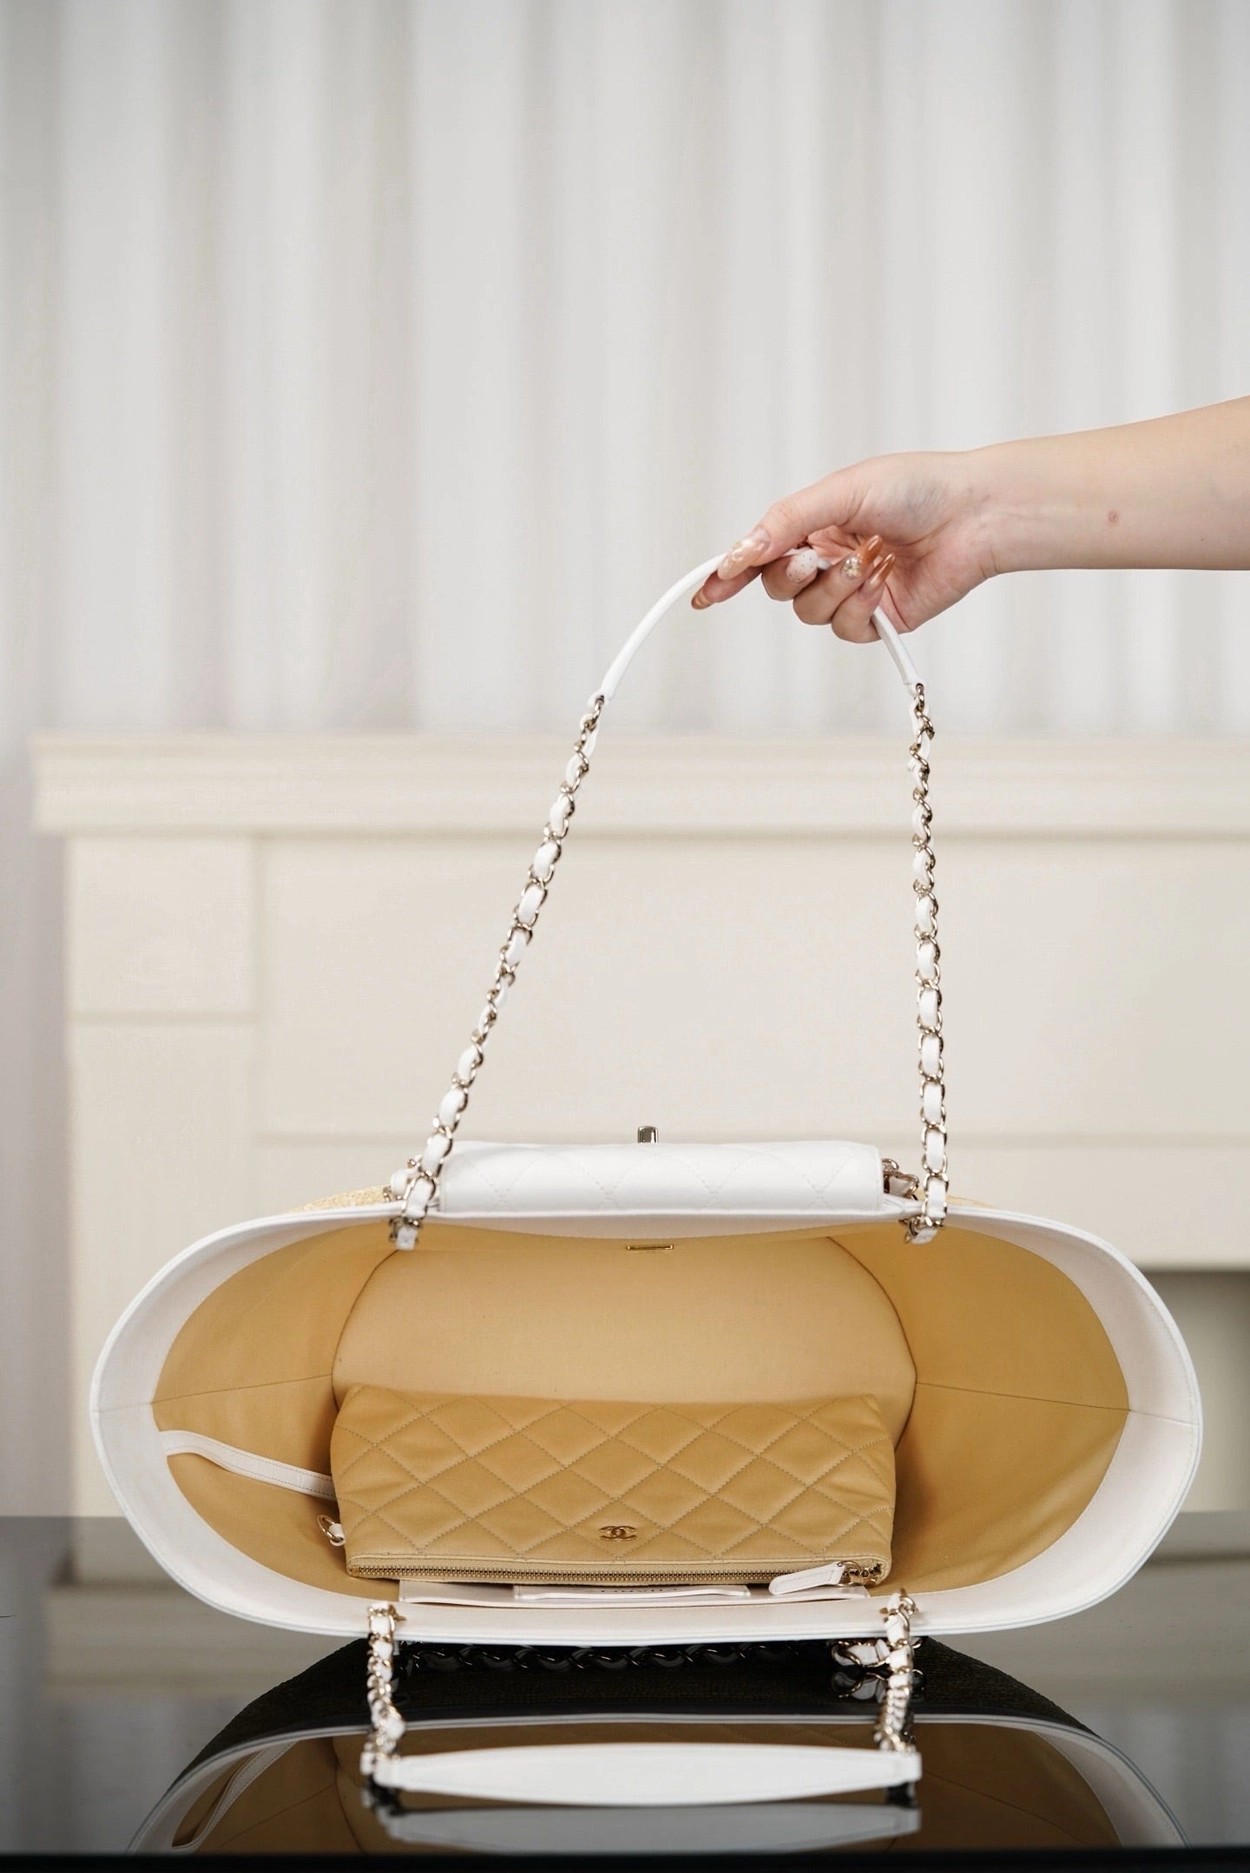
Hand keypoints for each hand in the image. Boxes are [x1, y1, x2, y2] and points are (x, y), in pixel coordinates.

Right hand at [692, 451, 996, 639]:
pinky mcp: (878, 619)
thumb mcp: (840, 492)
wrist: (974, 514)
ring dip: (833, 589)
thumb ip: (785, 522)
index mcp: (815, 525)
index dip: (729, 575)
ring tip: (867, 562)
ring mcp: (852, 592)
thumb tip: (739, 553)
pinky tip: (885, 581)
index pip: (760, 555)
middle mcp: (828, 560)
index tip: (704, 593)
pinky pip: (845, 628)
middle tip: (816, 559)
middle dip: (790, 576)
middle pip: (778, 588)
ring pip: (809, 613)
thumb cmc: (916, 488)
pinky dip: (860, 605)